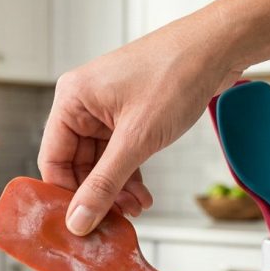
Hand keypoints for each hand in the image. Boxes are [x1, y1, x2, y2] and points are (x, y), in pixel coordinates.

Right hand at [38, 14, 246, 234]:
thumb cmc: (176, 74)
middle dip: (98, 194)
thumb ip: (105, 183)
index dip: (65, 195)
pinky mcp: (128, 114)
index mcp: (72, 99)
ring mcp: (106, 108)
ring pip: (100, 162)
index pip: (52, 159)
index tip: (80, 223)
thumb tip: (80, 218)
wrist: (217, 47)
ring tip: (137, 207)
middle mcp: (83, 103)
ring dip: (116, 188)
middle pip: (76, 164)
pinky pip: (119, 153)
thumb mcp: (137, 139)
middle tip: (116, 219)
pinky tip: (142, 193)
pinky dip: (129, 174)